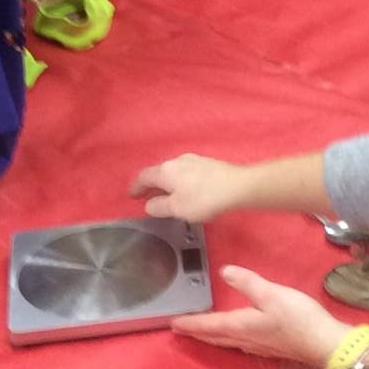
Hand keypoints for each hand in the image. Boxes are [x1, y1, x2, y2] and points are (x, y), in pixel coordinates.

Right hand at [132, 154, 249, 223]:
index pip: (143, 176)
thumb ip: (159, 206)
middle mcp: (177, 161)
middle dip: (151, 185)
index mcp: (165, 171)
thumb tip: (149, 204)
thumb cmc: (204, 199)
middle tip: (146, 197)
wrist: (238, 187)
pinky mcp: (207, 164)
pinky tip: (186, 190)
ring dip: (166, 183)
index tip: (131, 195)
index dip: (135, 187)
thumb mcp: (176, 208)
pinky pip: (186, 172)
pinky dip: (179, 181)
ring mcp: (194, 160)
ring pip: (173, 171)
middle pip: (158, 172)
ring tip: (166, 195)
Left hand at [174, 263, 345, 368]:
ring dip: (211, 336)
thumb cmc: (298, 318)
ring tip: (200, 331)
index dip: (190, 322)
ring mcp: (257, 346)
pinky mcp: (269, 347)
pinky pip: (239, 343)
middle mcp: (245, 339)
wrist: (324, 343)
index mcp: (240, 326)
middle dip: (196, 331)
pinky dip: (228, 338)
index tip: (172, 323)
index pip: (209, 324)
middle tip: (180, 328)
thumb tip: (224, 271)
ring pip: (226, 341)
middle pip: (214, 336)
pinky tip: (233, 336)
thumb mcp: (272, 294)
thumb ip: (248, 282)